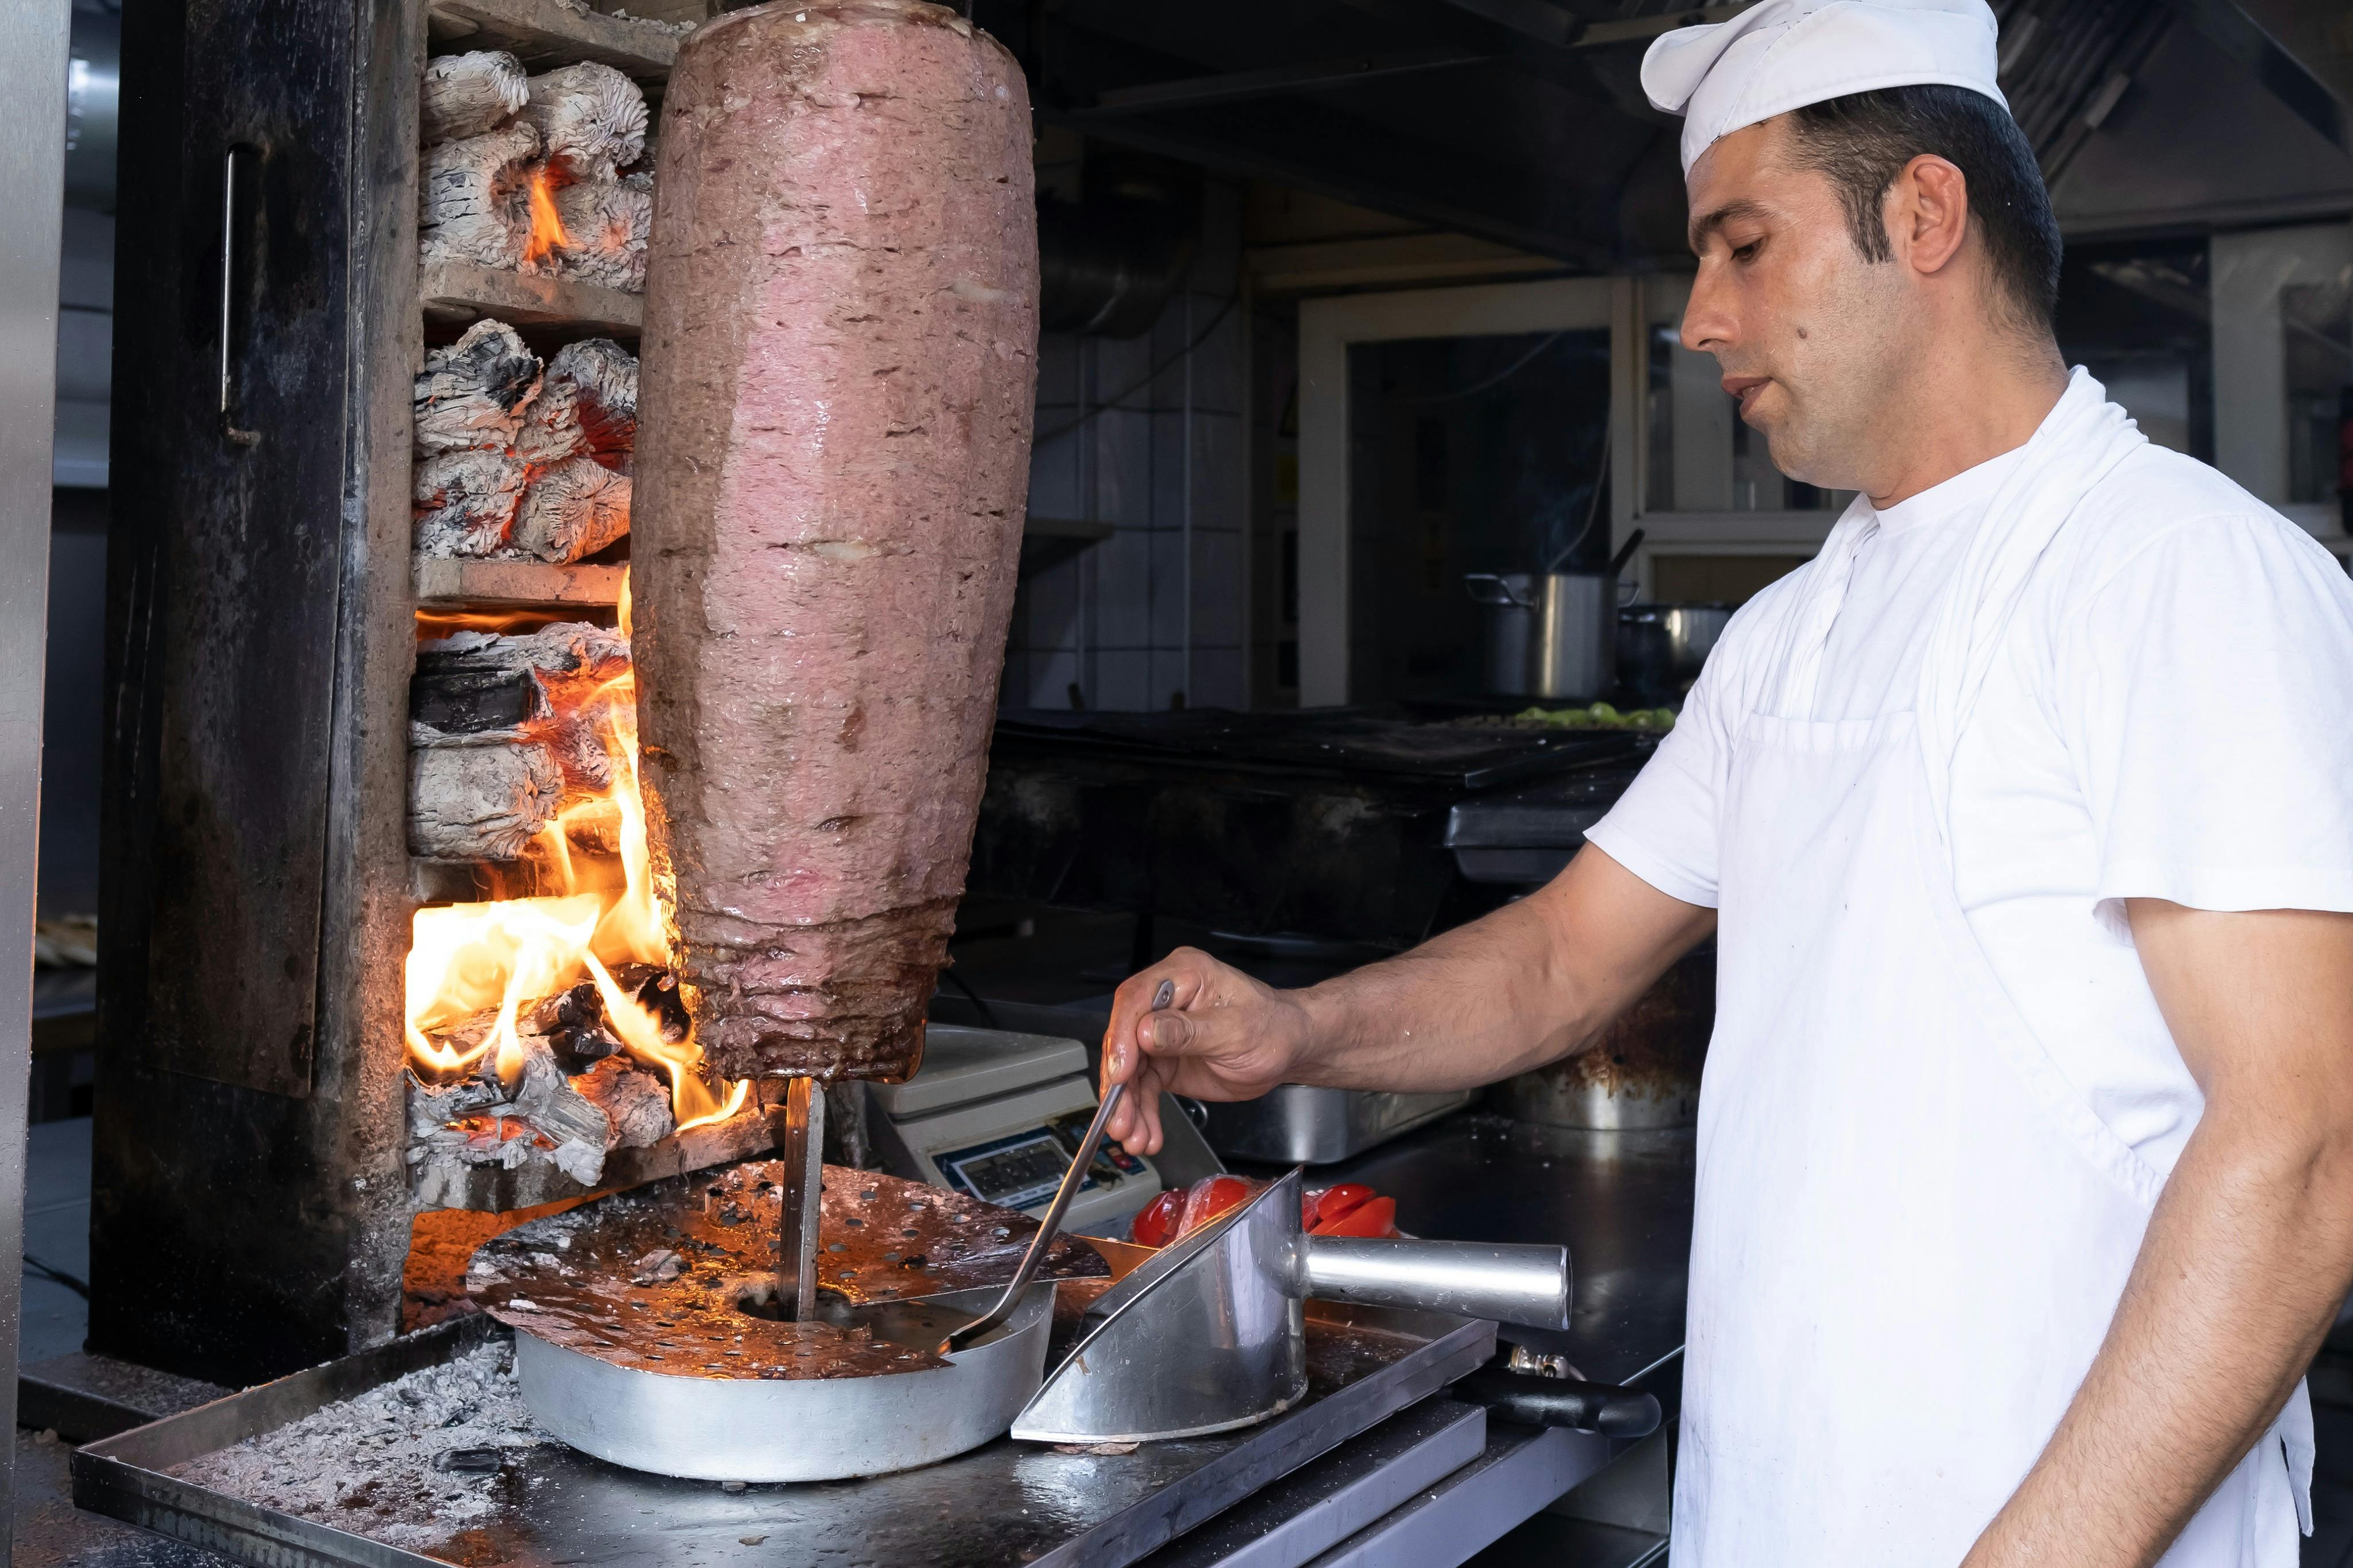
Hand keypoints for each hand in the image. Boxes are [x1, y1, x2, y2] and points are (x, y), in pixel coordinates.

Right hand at [1099, 946, 1310, 1154]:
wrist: (1288, 1050)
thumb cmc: (1272, 1027)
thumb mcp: (1235, 1030)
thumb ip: (1189, 1031)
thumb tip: (1146, 1032)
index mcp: (1183, 975)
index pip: (1135, 1000)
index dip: (1122, 1038)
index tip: (1121, 1072)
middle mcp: (1166, 1001)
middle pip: (1125, 1039)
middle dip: (1120, 1084)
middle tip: (1119, 1116)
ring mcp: (1162, 1033)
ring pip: (1130, 1070)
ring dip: (1128, 1106)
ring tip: (1132, 1135)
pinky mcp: (1165, 1061)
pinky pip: (1144, 1088)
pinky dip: (1142, 1113)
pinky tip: (1145, 1132)